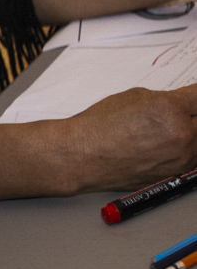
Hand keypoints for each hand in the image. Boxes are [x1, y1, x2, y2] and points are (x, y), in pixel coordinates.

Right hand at [60, 84, 196, 193]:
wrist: (83, 156)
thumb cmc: (100, 127)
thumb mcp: (134, 97)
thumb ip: (165, 99)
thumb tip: (181, 103)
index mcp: (171, 110)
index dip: (195, 95)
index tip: (193, 96)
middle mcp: (182, 135)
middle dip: (193, 113)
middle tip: (184, 110)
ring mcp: (182, 158)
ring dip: (191, 130)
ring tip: (171, 127)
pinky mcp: (177, 173)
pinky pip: (192, 157)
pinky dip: (185, 147)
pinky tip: (168, 141)